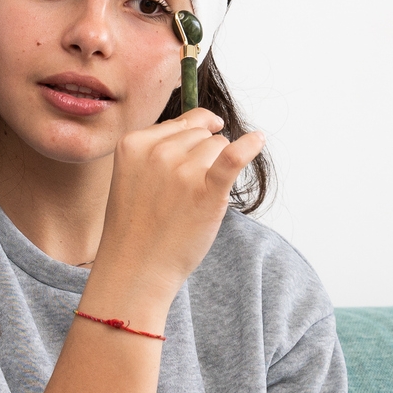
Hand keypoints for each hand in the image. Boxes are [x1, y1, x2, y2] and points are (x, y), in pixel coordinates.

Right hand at [82, 109, 263, 322]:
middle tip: (183, 194)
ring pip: (218, 146)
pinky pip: (234, 157)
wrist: (136, 269)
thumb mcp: (134, 176)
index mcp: (134, 143)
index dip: (193, 139)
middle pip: (202, 134)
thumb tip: (209, 123)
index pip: (181, 123)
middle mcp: (157, 151)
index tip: (196, 153)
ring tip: (193, 202)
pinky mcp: (206, 191)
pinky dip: (250, 147)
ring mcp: (181, 170)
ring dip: (215, 169)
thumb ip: (160, 147)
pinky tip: (258, 140)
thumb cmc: (138, 227)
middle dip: (201, 157)